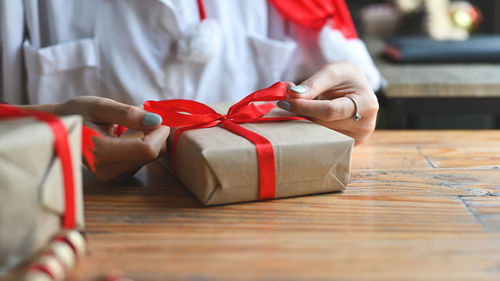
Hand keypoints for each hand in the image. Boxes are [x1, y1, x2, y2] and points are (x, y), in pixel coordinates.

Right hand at [29, 97, 169, 180]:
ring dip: (148, 139)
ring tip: (126, 127)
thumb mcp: (100, 106)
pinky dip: (141, 147)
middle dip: (154, 134)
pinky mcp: (116, 177)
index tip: (155, 117)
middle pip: (151, 155)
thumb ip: (128, 113)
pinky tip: (124, 138)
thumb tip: (156, 121)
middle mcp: (108, 170)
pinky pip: (141, 161)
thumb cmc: (77, 113)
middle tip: (140, 118)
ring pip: (149, 158)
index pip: (147, 149)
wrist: (57, 130)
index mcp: (102, 153)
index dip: (159, 133)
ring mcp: (112, 177)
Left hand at [278, 62, 378, 144]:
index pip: (330, 111)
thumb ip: (313, 84)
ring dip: (302, 123)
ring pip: (319, 136)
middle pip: (323, 126)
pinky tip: (304, 118)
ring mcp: (356, 140)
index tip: (284, 101)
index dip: (305, 107)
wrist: (356, 89)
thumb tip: (293, 95)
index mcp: (367, 104)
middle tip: (284, 102)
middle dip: (300, 114)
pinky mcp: (346, 147)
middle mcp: (365, 126)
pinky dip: (307, 130)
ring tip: (296, 106)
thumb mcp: (332, 72)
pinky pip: (321, 141)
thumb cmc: (345, 78)